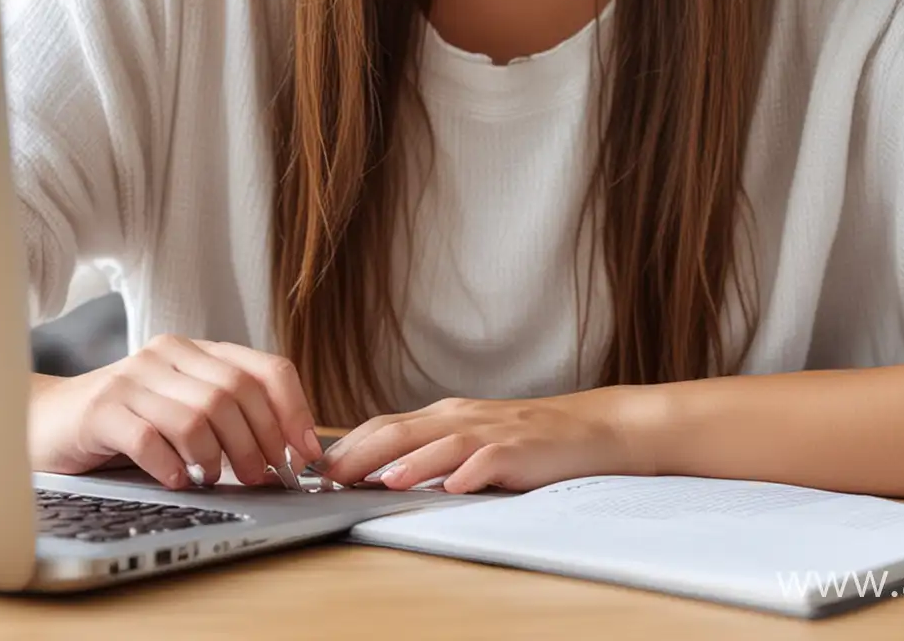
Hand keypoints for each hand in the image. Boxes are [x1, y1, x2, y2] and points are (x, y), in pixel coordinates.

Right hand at [29, 334, 323, 489]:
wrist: (45, 421)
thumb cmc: (124, 422)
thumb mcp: (181, 409)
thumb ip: (225, 416)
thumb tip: (286, 451)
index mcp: (196, 350)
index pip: (265, 368)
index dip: (293, 410)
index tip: (307, 451)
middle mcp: (168, 354)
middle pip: (235, 393)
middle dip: (259, 440)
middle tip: (264, 476)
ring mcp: (133, 378)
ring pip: (199, 414)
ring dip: (218, 456)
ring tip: (218, 480)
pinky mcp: (102, 409)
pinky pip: (150, 437)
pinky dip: (172, 465)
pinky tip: (177, 482)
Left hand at [317, 385, 659, 494]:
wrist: (587, 428)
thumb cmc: (524, 438)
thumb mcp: (469, 437)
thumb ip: (429, 449)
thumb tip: (375, 472)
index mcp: (444, 416)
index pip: (386, 425)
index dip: (350, 446)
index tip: (316, 469)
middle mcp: (461, 418)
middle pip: (404, 430)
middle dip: (364, 453)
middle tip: (331, 476)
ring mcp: (492, 431)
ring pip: (443, 443)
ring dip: (412, 463)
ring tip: (384, 482)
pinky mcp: (521, 449)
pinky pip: (491, 460)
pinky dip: (471, 472)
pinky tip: (455, 487)